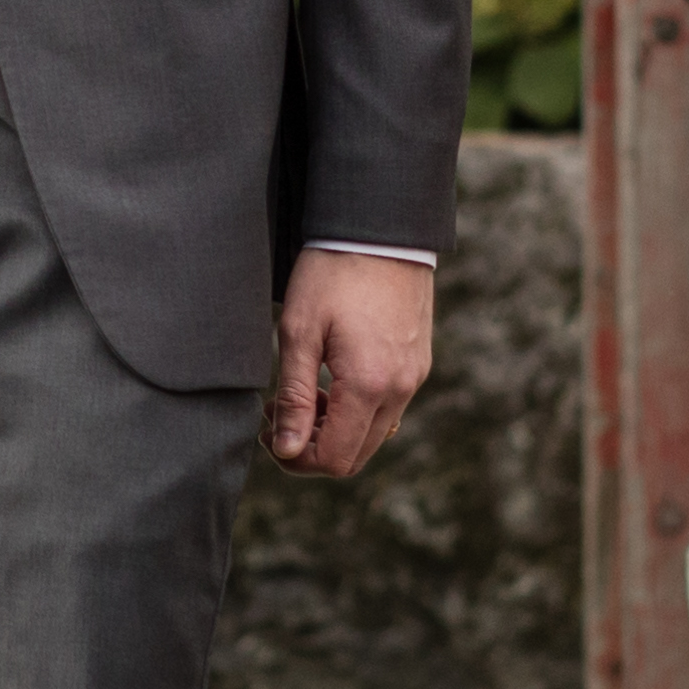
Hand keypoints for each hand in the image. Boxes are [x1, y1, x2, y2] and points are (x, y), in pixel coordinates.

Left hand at [266, 251, 433, 475]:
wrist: (380, 229)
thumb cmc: (332, 273)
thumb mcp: (299, 333)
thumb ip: (295, 398)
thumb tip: (287, 451)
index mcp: (369, 385)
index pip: (335, 460)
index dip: (297, 460)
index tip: (271, 433)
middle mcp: (401, 389)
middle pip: (357, 456)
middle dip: (314, 448)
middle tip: (280, 415)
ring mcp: (414, 377)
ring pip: (373, 435)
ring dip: (335, 429)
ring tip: (303, 392)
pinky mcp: (418, 363)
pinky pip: (388, 408)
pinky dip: (357, 410)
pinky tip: (332, 378)